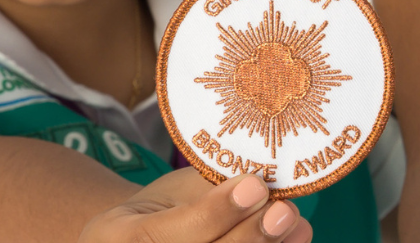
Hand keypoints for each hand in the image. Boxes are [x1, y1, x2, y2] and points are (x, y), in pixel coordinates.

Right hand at [81, 169, 313, 242]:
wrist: (138, 242)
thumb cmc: (160, 213)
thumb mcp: (169, 193)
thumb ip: (209, 190)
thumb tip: (264, 182)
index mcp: (122, 238)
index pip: (176, 231)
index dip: (217, 211)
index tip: (255, 185)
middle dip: (249, 236)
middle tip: (284, 210)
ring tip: (297, 226)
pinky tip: (295, 240)